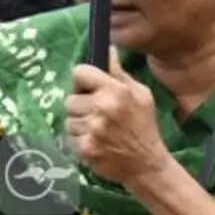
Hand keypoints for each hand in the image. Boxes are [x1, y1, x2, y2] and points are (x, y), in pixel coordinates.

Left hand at [64, 50, 172, 190]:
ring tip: (96, 130)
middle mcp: (102, 108)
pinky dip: (80, 140)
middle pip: (70, 99)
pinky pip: (70, 138)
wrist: (146, 164)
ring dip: (79, 124)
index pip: (79, 72)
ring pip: (68, 119)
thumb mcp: (140, 94)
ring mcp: (92, 130)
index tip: (88, 88)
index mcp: (116, 91)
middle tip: (96, 114)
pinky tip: (96, 142)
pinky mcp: (85, 149)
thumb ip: (119, 73)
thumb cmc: (143, 125)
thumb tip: (108, 49)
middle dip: (80, 106)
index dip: (82, 80)